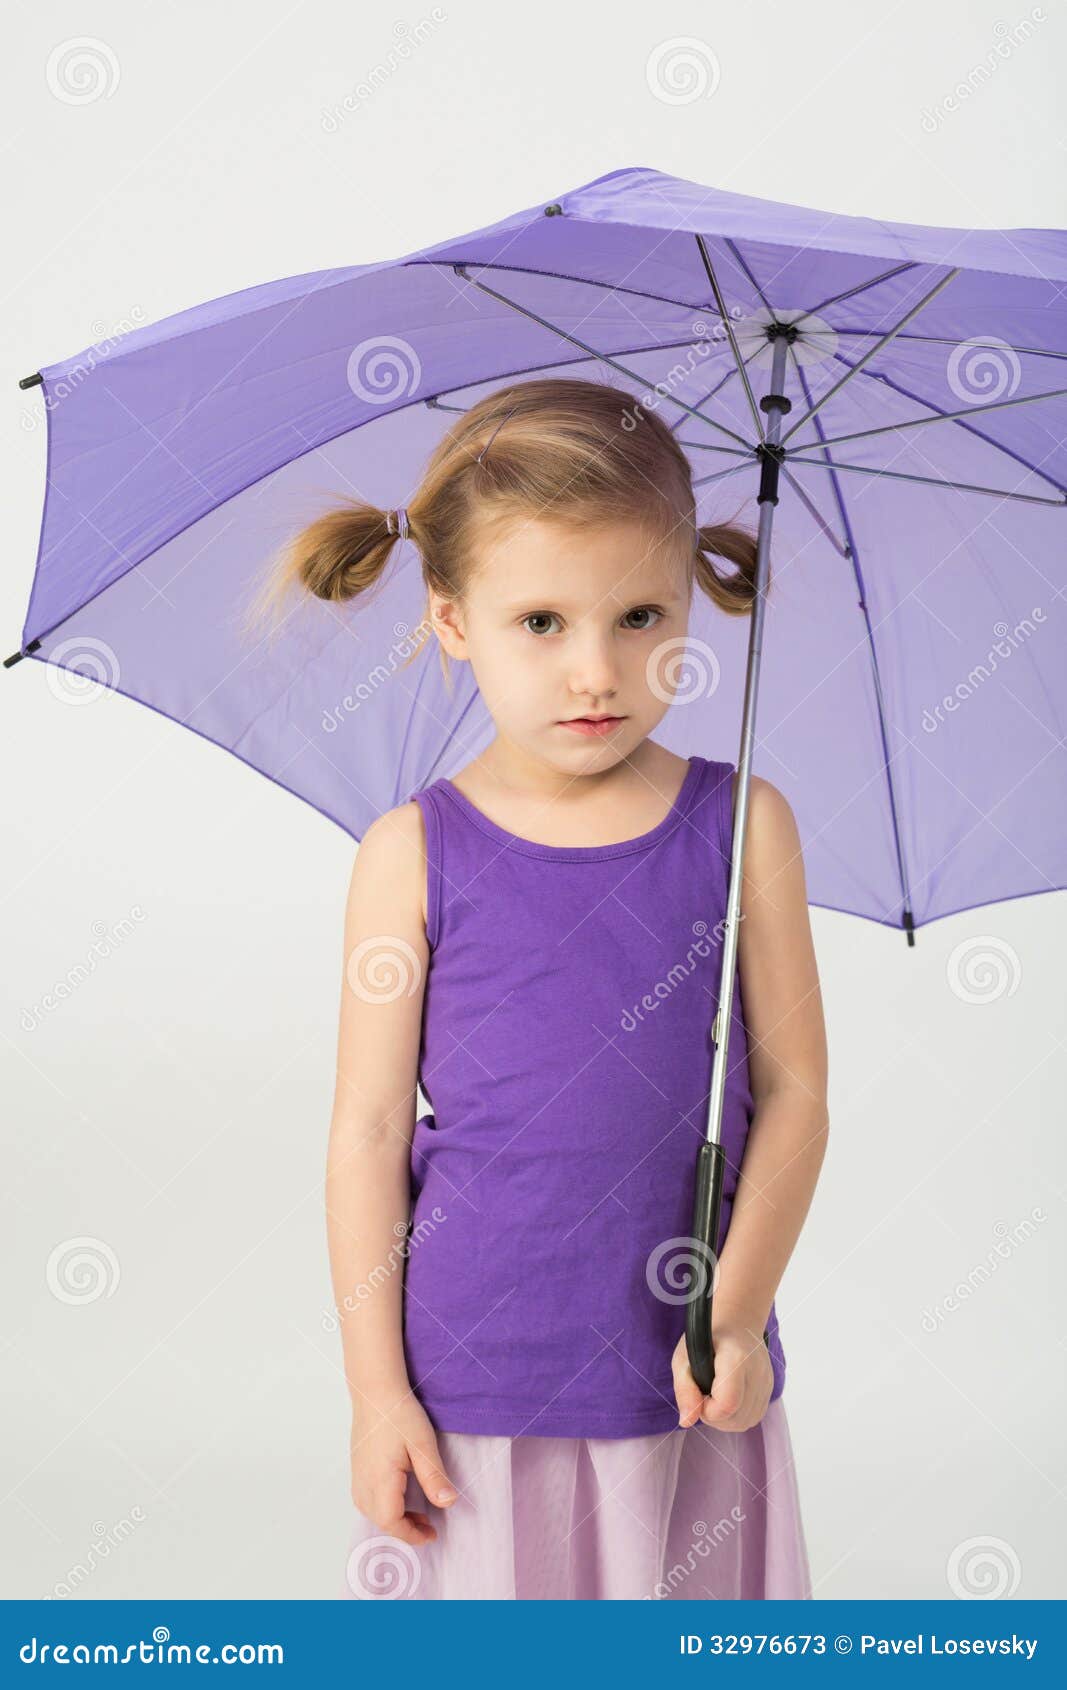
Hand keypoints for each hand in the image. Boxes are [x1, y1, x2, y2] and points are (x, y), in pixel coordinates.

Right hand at [349, 1395, 457, 1545]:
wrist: (375, 1390)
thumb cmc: (399, 1413)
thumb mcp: (423, 1444)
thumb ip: (434, 1477)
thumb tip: (447, 1504)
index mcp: (380, 1480)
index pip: (392, 1522)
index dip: (412, 1534)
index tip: (432, 1534)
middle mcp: (363, 1482)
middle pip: (380, 1521)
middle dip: (405, 1529)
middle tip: (429, 1524)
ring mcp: (357, 1475)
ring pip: (371, 1512)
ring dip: (393, 1518)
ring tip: (417, 1512)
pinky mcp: (357, 1468)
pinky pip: (366, 1499)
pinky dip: (383, 1506)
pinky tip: (399, 1495)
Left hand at [671, 1319, 773, 1432]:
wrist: (736, 1321)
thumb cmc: (707, 1337)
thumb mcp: (683, 1357)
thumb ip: (684, 1389)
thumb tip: (687, 1421)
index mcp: (736, 1358)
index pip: (727, 1404)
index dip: (707, 1410)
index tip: (698, 1395)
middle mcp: (757, 1372)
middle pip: (736, 1419)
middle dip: (713, 1416)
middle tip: (704, 1394)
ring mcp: (767, 1382)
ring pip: (745, 1422)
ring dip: (725, 1419)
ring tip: (714, 1396)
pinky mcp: (770, 1389)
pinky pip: (753, 1417)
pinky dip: (737, 1416)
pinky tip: (727, 1398)